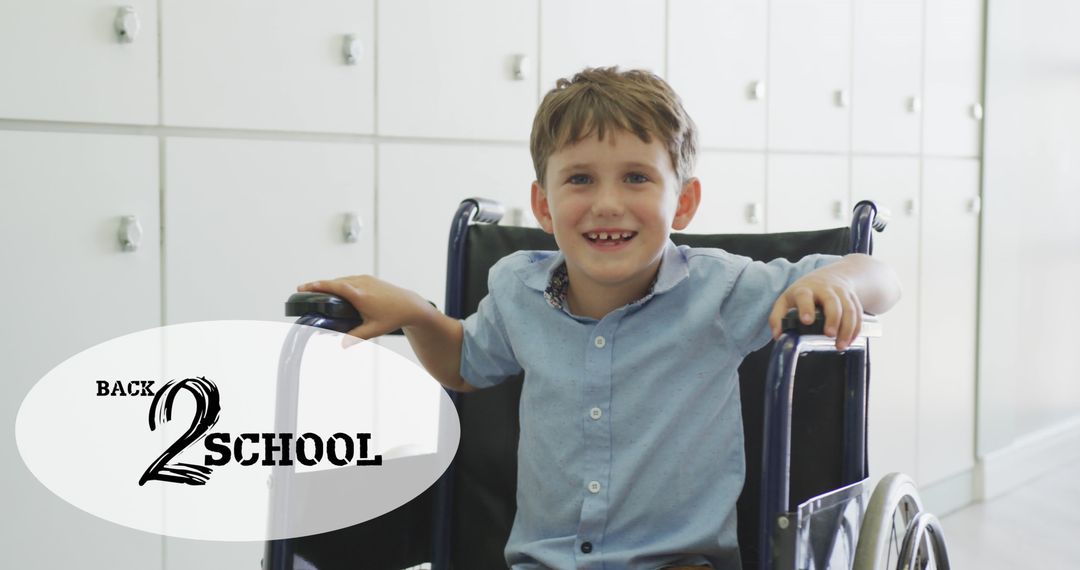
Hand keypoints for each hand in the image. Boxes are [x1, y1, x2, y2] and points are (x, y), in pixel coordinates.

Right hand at [297, 276, 431, 340]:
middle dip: (318, 285)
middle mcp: (362, 284)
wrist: (410, 305)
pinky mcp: (368, 279)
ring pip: (342, 280)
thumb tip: (342, 345)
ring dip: (328, 284)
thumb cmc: (394, 316)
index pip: (335, 287)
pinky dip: (339, 284)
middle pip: (335, 282)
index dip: (318, 286)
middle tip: (302, 290)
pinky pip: (349, 280)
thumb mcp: (375, 329)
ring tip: (314, 290)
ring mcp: (365, 279)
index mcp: (361, 294)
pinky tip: (334, 290)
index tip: (304, 287)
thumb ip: (357, 337)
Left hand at [768, 271, 863, 349]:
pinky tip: (850, 340)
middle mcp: (825, 289)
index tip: (807, 321)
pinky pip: (858, 313)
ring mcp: (841, 292)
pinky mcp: (853, 298)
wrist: (831, 276)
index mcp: (805, 289)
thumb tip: (777, 335)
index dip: (806, 308)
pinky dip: (856, 328)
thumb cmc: (805, 292)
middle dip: (832, 319)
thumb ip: (777, 317)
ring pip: (849, 308)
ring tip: (841, 345)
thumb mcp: (787, 300)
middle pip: (832, 301)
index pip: (805, 296)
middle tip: (829, 335)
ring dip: (847, 328)